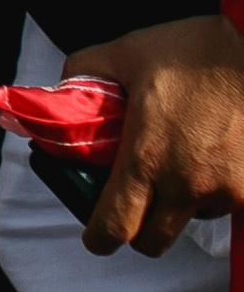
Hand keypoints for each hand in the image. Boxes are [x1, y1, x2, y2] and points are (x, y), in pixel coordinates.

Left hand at [66, 13, 243, 256]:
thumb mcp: (124, 52)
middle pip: (153, 241)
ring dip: (180, 205)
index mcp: (146, 158)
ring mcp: (228, 190)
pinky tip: (210, 157)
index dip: (100, 237)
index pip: (116, 225)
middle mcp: (187, 184)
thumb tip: (64, 89)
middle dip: (138, 230)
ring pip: (193, 220)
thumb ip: (84, 72)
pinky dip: (215, 192)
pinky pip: (228, 204)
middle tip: (135, 202)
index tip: (97, 235)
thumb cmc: (193, 50)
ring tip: (178, 163)